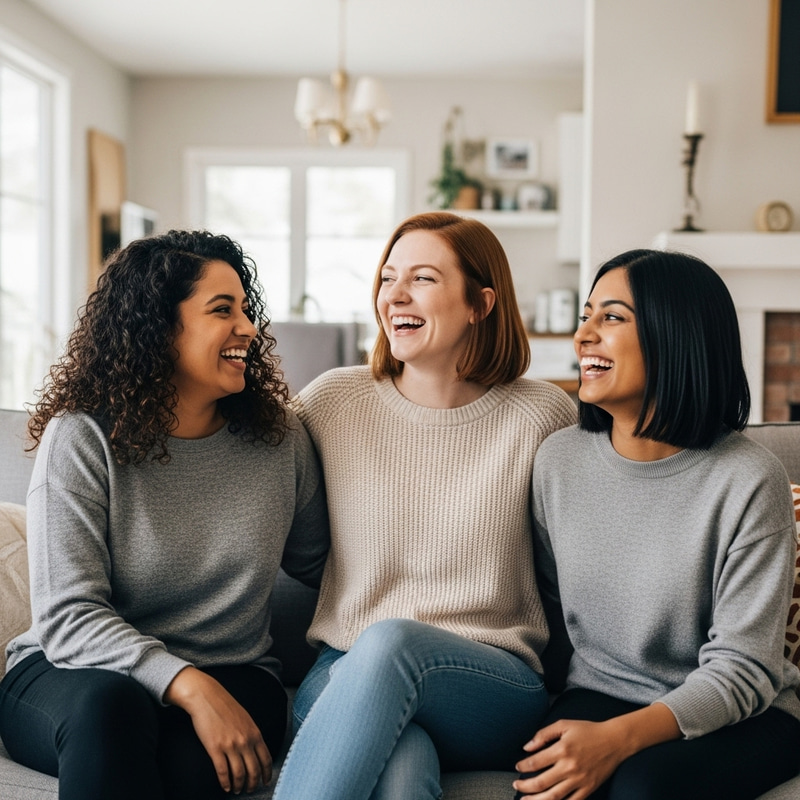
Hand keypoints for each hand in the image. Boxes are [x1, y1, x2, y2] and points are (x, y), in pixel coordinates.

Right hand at [165, 667, 271, 793]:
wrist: (207, 697)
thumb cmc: (225, 706)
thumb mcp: (246, 719)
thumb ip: (252, 734)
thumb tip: (255, 749)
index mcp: (255, 733)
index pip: (266, 759)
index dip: (266, 774)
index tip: (265, 782)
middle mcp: (245, 741)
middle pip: (254, 770)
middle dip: (253, 784)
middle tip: (249, 789)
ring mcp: (230, 745)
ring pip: (239, 774)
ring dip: (239, 786)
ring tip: (237, 790)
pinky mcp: (215, 748)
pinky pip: (223, 772)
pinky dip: (225, 783)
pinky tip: (225, 787)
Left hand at [513, 703, 680, 799]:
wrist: (614, 741)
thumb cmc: (588, 731)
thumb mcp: (564, 725)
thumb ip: (543, 734)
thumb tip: (527, 747)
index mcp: (562, 749)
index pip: (535, 762)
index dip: (523, 766)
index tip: (518, 767)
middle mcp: (569, 767)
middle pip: (541, 783)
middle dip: (525, 787)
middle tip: (516, 786)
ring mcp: (579, 781)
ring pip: (553, 797)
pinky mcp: (588, 789)